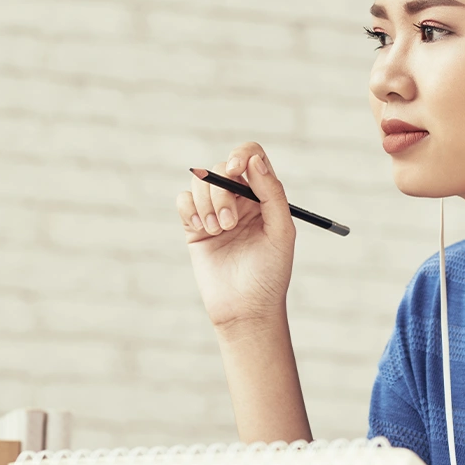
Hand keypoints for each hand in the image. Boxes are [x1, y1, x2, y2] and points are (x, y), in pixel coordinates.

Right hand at [175, 142, 295, 329]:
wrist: (245, 308)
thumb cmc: (270, 273)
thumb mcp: (282, 231)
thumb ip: (272, 194)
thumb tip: (254, 161)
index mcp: (264, 196)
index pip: (251, 158)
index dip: (241, 156)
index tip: (236, 171)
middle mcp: (239, 199)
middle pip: (221, 169)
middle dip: (221, 193)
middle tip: (229, 223)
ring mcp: (215, 211)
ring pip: (200, 183)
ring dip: (206, 205)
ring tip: (218, 232)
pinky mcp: (194, 227)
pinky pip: (183, 201)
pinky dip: (189, 211)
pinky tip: (202, 232)